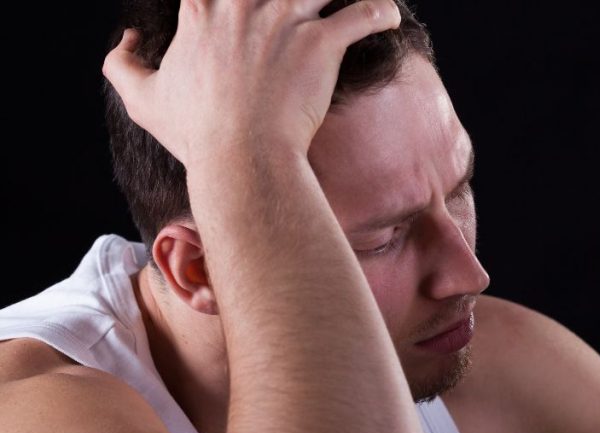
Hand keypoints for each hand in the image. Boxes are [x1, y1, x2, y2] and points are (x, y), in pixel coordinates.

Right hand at [101, 0, 400, 169]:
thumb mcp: (143, 100)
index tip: (250, 3)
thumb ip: (121, 65)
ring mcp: (284, 18)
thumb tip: (125, 40)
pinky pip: (363, 13)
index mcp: (203, 8)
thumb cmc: (196, 134)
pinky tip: (387, 15)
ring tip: (359, 0)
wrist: (241, 159)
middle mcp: (245, 3)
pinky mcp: (321, 43)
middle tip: (306, 4)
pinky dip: (380, 11)